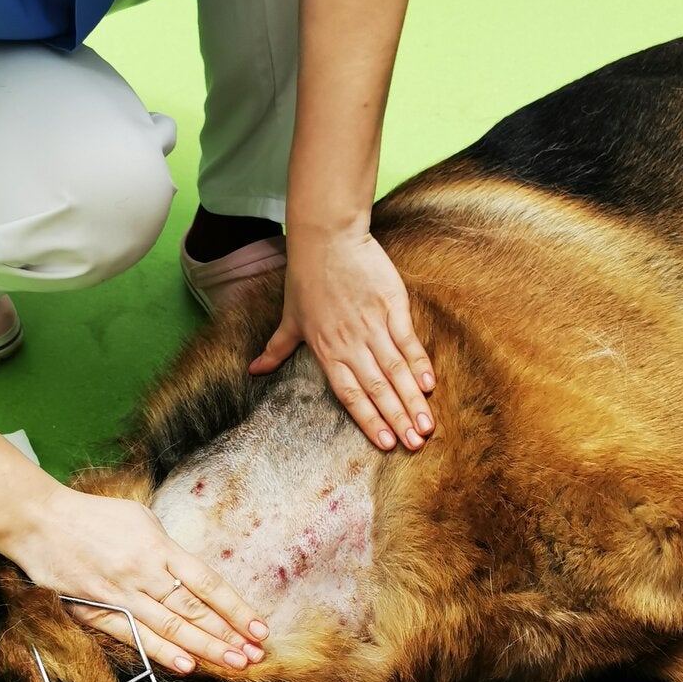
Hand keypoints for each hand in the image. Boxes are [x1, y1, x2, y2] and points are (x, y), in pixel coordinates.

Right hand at [7, 486, 268, 673]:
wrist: (39, 522)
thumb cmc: (92, 516)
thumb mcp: (140, 520)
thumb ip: (167, 550)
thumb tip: (193, 577)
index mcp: (158, 547)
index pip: (207, 583)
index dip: (236, 608)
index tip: (259, 627)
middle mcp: (143, 573)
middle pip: (194, 610)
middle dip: (227, 635)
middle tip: (254, 655)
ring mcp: (119, 595)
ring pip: (170, 627)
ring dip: (204, 648)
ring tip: (232, 664)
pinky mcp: (97, 611)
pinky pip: (134, 636)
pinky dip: (161, 652)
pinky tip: (186, 665)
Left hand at [249, 231, 435, 450]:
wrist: (327, 237)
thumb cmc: (306, 277)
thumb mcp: (289, 317)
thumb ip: (276, 349)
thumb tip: (253, 371)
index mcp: (327, 351)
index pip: (351, 395)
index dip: (370, 421)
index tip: (387, 444)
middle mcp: (351, 344)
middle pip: (378, 389)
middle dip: (399, 419)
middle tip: (417, 445)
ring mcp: (373, 325)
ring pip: (396, 370)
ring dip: (413, 400)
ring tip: (428, 425)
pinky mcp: (392, 305)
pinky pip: (408, 340)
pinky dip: (419, 363)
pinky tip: (429, 384)